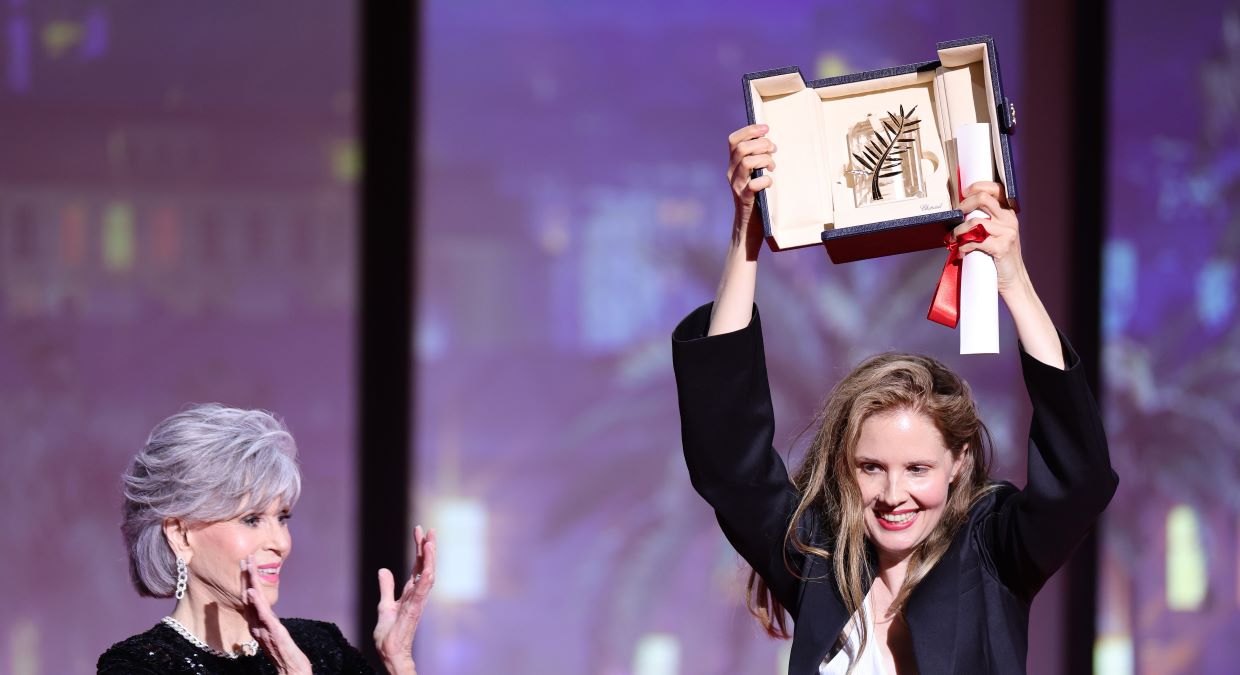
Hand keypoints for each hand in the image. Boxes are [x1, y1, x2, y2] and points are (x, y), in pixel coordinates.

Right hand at [242, 555, 312, 674]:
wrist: (286, 663)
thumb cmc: (279, 648)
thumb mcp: (271, 630)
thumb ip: (263, 617)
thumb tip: (258, 606)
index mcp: (257, 619)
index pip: (251, 596)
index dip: (247, 579)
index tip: (246, 562)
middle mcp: (256, 620)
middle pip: (249, 595)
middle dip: (247, 576)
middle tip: (245, 558)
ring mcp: (262, 625)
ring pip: (253, 602)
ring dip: (249, 583)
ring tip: (248, 567)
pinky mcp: (271, 630)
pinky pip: (262, 614)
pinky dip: (256, 602)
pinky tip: (252, 591)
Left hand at [374, 526, 436, 674]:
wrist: (389, 652)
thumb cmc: (389, 634)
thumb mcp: (384, 605)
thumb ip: (386, 588)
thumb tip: (383, 570)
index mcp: (411, 592)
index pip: (417, 565)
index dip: (419, 548)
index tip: (420, 531)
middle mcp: (417, 594)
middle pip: (425, 566)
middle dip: (428, 548)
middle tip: (430, 530)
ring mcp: (417, 602)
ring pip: (427, 576)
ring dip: (429, 560)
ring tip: (430, 542)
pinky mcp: (413, 610)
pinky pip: (422, 593)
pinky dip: (425, 580)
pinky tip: (427, 568)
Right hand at [726, 124, 775, 254]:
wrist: (749, 227)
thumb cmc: (757, 198)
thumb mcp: (753, 175)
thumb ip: (756, 160)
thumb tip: (770, 142)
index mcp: (733, 165)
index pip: (733, 140)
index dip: (749, 130)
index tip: (766, 128)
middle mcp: (731, 173)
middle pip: (741, 148)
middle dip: (761, 144)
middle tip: (773, 150)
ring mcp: (737, 186)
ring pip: (747, 162)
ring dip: (764, 160)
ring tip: (772, 167)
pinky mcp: (745, 199)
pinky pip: (754, 184)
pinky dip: (766, 180)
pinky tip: (770, 182)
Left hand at [952, 181, 1029, 295]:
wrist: (1013, 280)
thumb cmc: (999, 257)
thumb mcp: (995, 234)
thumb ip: (984, 221)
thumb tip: (960, 213)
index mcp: (1008, 213)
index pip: (995, 189)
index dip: (977, 186)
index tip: (964, 193)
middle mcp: (1009, 219)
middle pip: (983, 198)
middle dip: (964, 205)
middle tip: (956, 215)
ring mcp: (1007, 232)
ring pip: (975, 221)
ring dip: (959, 231)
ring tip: (954, 239)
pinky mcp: (1002, 247)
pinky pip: (975, 241)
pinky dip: (964, 246)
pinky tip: (962, 251)